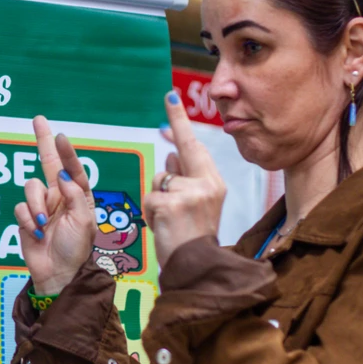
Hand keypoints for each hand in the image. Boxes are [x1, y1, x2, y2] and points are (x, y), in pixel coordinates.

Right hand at [13, 117, 96, 294]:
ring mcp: (42, 205)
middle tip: (38, 119)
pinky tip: (37, 232)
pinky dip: (28, 219)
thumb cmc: (75, 249)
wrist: (57, 273)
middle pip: (48, 162)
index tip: (60, 135)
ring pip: (30, 187)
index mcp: (78, 195)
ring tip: (44, 223)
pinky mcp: (26, 216)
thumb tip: (61, 174)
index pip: (71, 168)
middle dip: (43, 140)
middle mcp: (60, 195)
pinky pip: (20, 207)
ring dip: (36, 204)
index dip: (65, 151)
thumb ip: (74, 194)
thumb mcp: (84, 221)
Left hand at [143, 91, 225, 265]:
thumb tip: (171, 154)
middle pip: (182, 151)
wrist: (196, 268)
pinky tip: (163, 226)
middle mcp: (207, 184)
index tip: (171, 97)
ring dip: (155, 200)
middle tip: (169, 95)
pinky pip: (149, 199)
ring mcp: (191, 193)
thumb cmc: (191, 237)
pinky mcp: (173, 204)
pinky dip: (149, 213)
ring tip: (168, 220)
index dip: (182, 121)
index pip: (196, 146)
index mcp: (214, 183)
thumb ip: (183, 178)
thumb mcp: (193, 204)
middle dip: (177, 121)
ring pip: (158, 181)